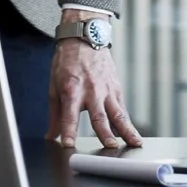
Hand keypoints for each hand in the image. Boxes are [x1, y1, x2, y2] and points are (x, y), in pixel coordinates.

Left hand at [47, 24, 141, 149]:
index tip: (68, 144)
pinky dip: (127, 123)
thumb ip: (55, 114)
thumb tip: (52, 136)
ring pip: (119, 114)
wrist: (83, 39)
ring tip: (135, 144)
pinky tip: (132, 136)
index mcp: (71, 90)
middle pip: (99, 116)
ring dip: (127, 130)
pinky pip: (123, 109)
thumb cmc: (66, 63)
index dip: (68, 130)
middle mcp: (91, 91)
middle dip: (105, 133)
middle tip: (110, 147)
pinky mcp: (116, 89)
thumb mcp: (54, 86)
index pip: (69, 115)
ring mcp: (106, 90)